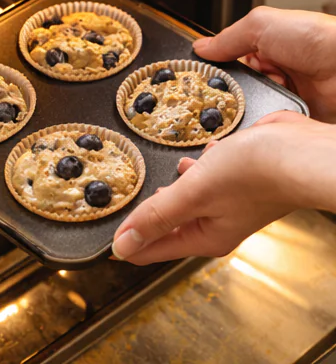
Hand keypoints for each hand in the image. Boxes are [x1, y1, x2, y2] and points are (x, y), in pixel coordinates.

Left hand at [112, 111, 334, 264]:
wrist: (298, 152)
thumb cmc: (254, 173)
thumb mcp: (193, 193)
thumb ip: (157, 216)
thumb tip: (123, 245)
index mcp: (205, 235)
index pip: (154, 248)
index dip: (126, 242)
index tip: (101, 238)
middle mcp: (216, 222)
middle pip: (169, 223)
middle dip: (146, 214)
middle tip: (120, 206)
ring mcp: (228, 201)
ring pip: (188, 199)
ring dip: (171, 190)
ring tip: (153, 181)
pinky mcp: (237, 178)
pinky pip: (207, 177)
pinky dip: (196, 169)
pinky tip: (192, 157)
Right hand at [193, 6, 335, 121]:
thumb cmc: (320, 39)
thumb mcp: (262, 25)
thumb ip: (228, 37)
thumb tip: (200, 48)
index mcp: (266, 49)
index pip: (229, 62)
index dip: (216, 70)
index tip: (202, 78)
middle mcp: (276, 74)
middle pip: (238, 89)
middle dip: (232, 93)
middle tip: (230, 93)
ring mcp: (287, 99)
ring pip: (252, 110)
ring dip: (250, 108)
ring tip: (253, 103)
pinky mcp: (297, 121)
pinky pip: (270, 126)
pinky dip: (266, 123)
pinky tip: (267, 116)